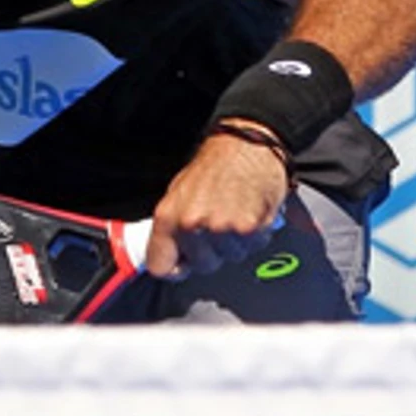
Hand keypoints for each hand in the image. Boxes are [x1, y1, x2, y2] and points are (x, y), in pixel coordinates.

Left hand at [143, 127, 290, 279]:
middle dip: (213, 252)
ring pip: (231, 258)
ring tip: (234, 214)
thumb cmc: (214, 167)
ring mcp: (221, 228)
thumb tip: (173, 254)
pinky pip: (253, 247)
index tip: (182, 265)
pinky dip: (255, 235)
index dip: (175, 269)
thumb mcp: (178, 195)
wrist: (245, 147)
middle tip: (217, 228)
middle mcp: (192, 225)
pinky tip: (250, 213)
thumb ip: (174, 228)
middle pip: (203, 266)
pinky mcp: (249, 228)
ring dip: (236, 243)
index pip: (160, 266)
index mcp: (168, 217)